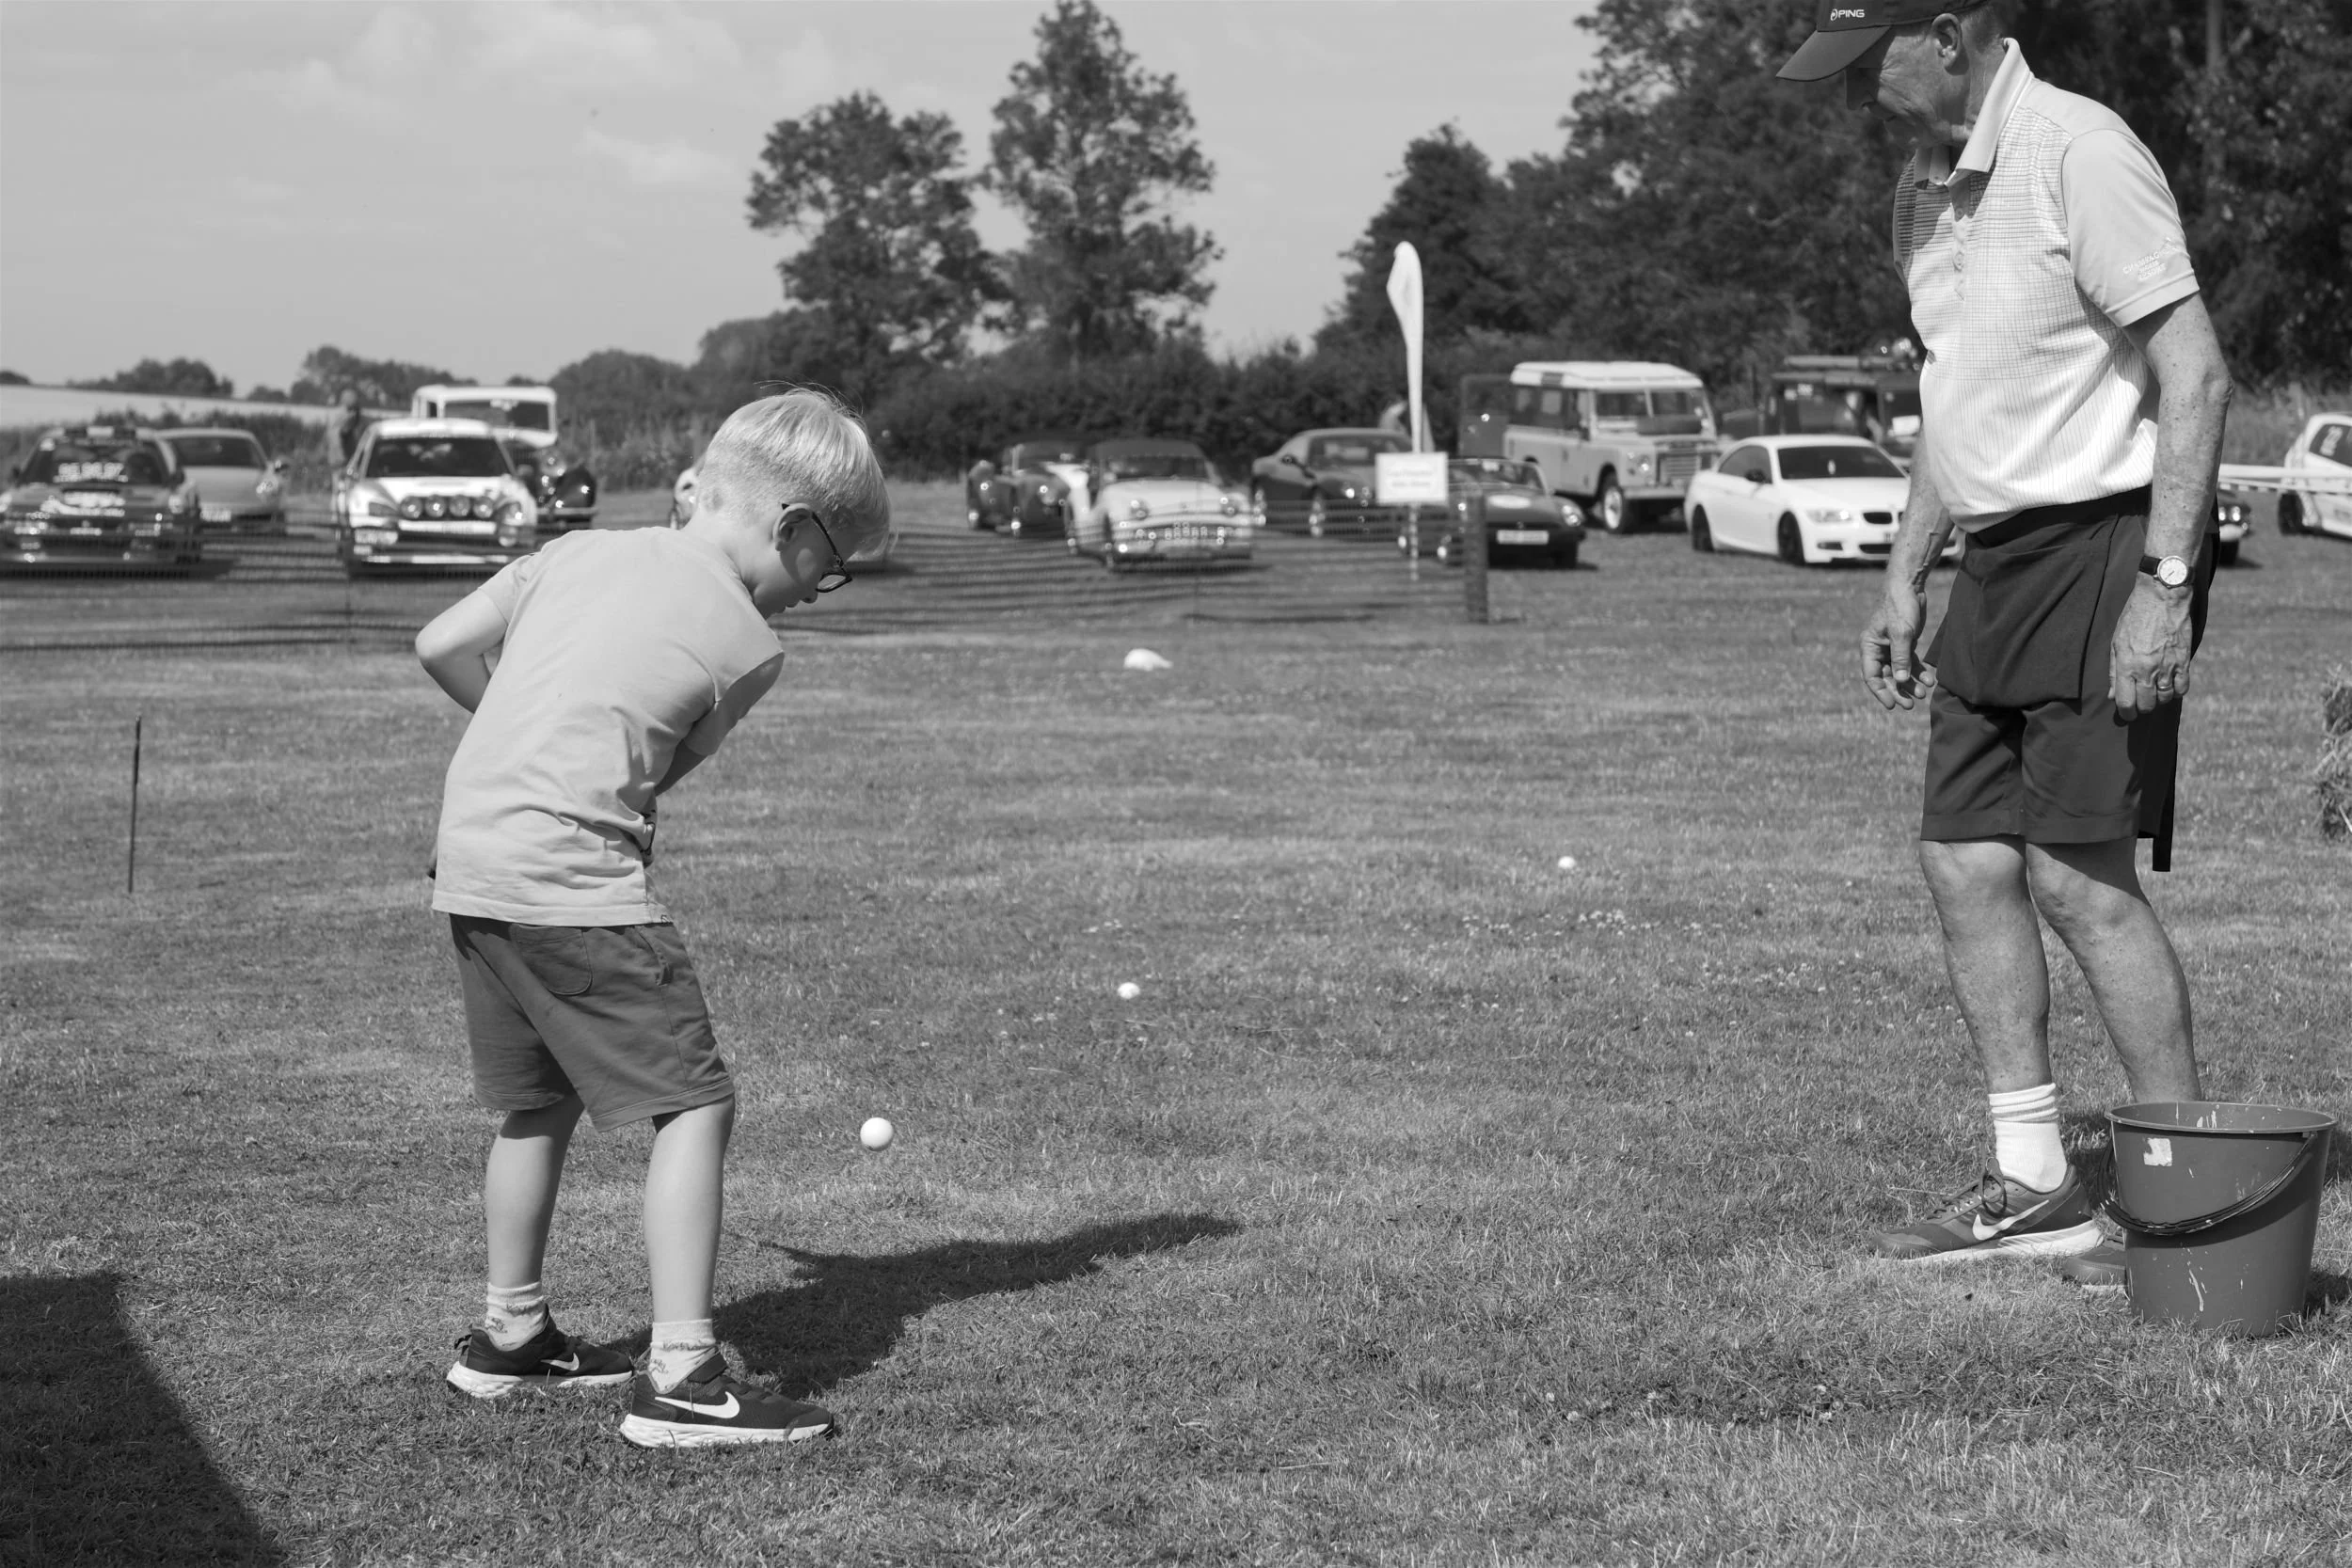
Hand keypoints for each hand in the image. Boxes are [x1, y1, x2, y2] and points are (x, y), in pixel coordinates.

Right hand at [1862, 589, 1934, 710]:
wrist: (1910, 587)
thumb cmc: (1900, 607)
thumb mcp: (1901, 633)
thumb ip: (1900, 659)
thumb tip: (1901, 681)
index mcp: (1869, 647)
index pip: (1871, 676)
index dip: (1881, 692)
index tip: (1893, 705)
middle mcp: (1878, 649)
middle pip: (1886, 677)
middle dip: (1898, 691)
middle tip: (1910, 705)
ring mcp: (1892, 647)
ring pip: (1900, 672)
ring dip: (1910, 683)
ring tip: (1923, 693)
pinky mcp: (1905, 643)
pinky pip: (1910, 662)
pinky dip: (1918, 671)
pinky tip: (1929, 680)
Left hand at [2110, 579, 2193, 718]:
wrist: (2162, 598)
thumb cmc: (2134, 618)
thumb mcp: (2116, 643)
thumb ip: (2114, 671)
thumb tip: (2113, 696)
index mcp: (2127, 666)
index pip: (2126, 703)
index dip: (2126, 714)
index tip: (2127, 715)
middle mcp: (2147, 670)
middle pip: (2147, 704)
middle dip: (2142, 708)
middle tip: (2140, 703)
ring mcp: (2168, 666)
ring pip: (2165, 699)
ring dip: (2159, 700)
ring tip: (2153, 692)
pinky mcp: (2184, 661)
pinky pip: (2182, 688)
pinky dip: (2176, 692)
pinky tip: (2170, 686)